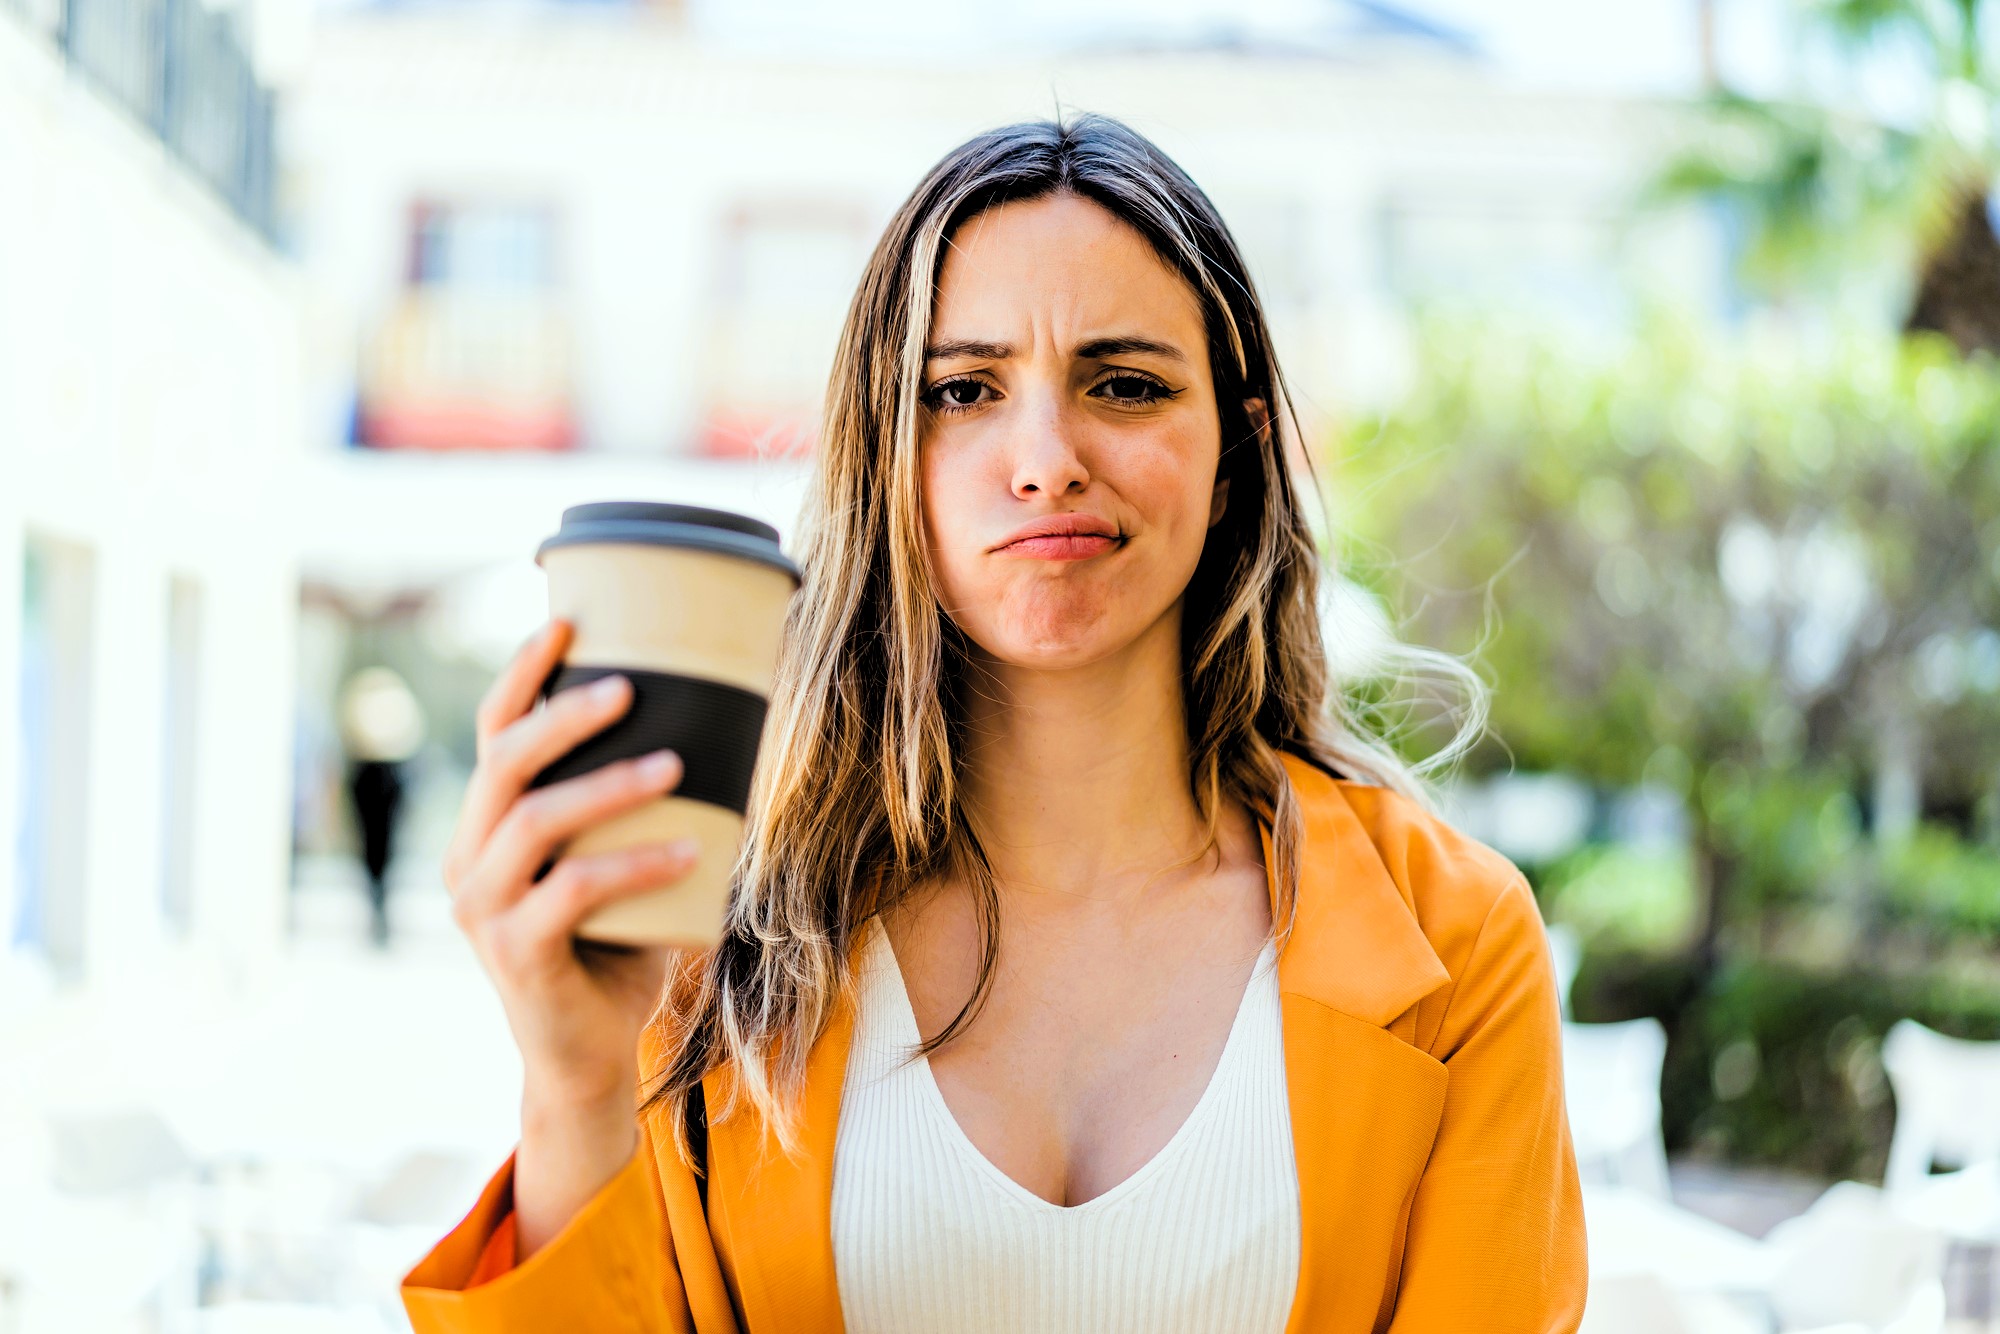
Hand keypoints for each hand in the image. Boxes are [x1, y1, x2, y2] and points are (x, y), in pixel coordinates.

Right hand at [443, 618, 695, 1255]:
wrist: (588, 1055)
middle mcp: (470, 857)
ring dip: (610, 785)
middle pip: (504, 762)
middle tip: (631, 686)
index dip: (522, 674)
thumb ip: (647, 808)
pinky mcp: (517, 954)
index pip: (491, 731)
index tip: (568, 621)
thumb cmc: (616, 944)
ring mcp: (485, 908)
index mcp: (487, 824)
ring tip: (676, 763)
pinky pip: (575, 892)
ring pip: (535, 820)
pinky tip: (690, 848)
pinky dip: (636, 864)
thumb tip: (736, 723)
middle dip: (564, 715)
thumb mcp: (623, 862)